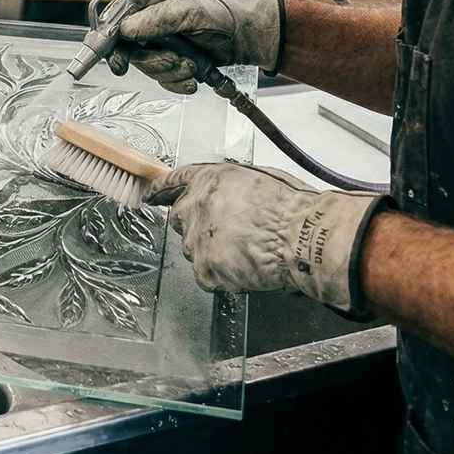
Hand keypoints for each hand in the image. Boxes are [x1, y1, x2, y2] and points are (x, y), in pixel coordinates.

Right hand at [107, 0, 283, 93]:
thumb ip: (156, 18)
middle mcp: (152, 22)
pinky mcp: (174, 60)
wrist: (252, 33)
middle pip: (130, 50)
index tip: (119, 60)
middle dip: (153, 61)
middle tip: (174, 60)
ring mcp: (163, 43)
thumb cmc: (226, 9)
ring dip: (169, 72)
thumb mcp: (189, 9)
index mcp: (150, 1)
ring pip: (147, 67)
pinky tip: (192, 77)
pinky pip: (163, 78)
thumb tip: (126, 29)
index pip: (117, 21)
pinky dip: (177, 82)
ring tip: (191, 65)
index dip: (113, 43)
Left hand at [146, 162, 388, 313]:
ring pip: (195, 249)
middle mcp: (193, 208)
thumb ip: (230, 187)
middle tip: (230, 233)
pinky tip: (246, 268)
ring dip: (213, 252)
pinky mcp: (205, 270)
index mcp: (207, 180)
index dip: (161, 191)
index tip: (152, 196)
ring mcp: (196, 241)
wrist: (301, 237)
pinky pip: (208, 276)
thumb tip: (228, 196)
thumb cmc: (291, 207)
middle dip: (199, 226)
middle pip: (181, 219)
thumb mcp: (258, 177)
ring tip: (246, 251)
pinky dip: (223, 275)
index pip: (172, 183)